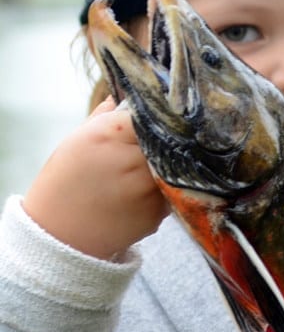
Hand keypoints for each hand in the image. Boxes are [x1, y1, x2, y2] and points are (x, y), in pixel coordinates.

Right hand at [23, 97, 168, 259]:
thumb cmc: (64, 183)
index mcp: (107, 135)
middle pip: (169, 138)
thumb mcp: (76, 142)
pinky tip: (147, 193)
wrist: (59, 236)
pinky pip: (176, 191)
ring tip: (155, 168)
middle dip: (171, 139)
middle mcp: (129, 159)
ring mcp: (145, 187)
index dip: (157, 115)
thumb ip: (103, 117)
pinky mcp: (156, 212)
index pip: (149, 113)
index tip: (162, 116)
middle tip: (171, 139)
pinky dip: (168, 189)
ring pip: (177, 165)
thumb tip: (123, 95)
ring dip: (172, 165)